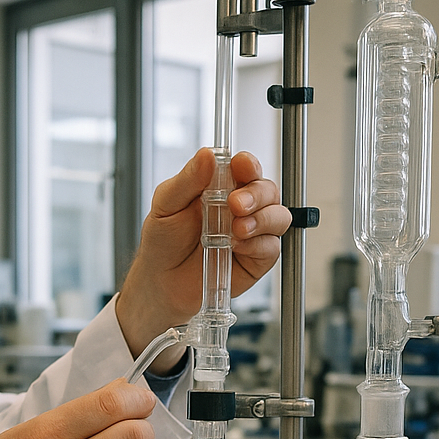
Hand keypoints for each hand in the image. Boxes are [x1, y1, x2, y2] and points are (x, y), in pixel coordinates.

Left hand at [116, 148, 290, 369]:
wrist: (161, 284)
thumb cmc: (163, 243)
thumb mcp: (166, 205)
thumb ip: (187, 180)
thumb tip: (207, 155)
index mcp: (221, 188)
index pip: (246, 168)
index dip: (248, 164)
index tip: (242, 166)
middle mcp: (241, 208)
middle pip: (267, 190)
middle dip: (256, 194)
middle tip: (235, 204)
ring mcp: (251, 233)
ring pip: (278, 216)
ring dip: (262, 219)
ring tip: (236, 229)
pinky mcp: (255, 259)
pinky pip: (271, 248)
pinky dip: (258, 245)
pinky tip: (237, 246)